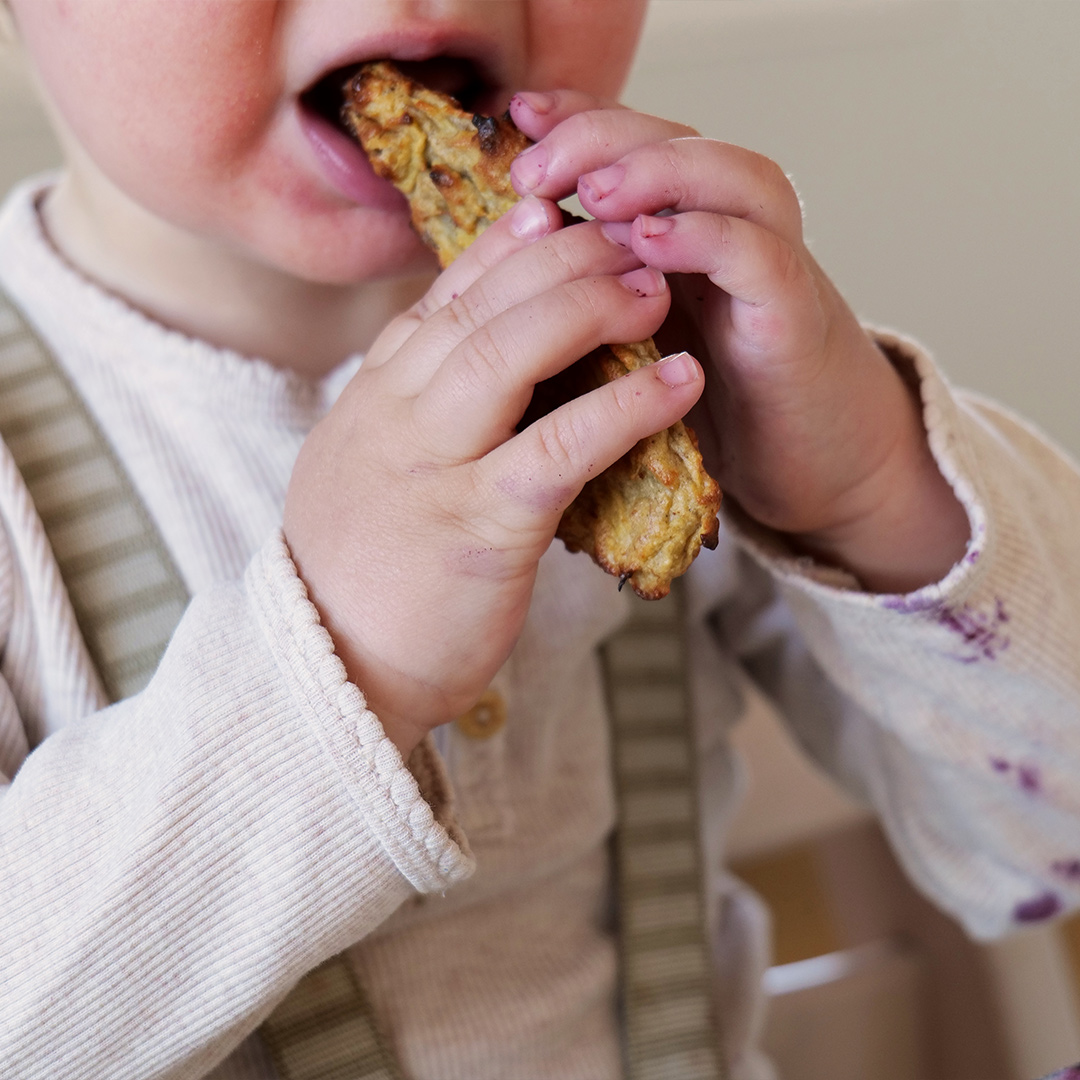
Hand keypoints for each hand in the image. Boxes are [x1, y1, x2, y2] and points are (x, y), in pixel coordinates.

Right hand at [284, 199, 703, 756]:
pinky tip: (679, 383)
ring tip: (657, 285)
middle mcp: (396, 414)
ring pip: (510, 351)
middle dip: (562, 256)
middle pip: (483, 304)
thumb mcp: (363, 470)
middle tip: (628, 233)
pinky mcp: (481, 526)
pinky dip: (625, 406)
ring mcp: (433, 466)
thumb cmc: (362, 577)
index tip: (553, 210)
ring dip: (592, 306)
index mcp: (373, 397)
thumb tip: (460, 368)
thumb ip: (408, 411)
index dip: (504, 246)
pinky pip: (560, 446)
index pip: (443, 296)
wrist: (332, 673)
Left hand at [509, 92, 968, 592]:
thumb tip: (507, 270)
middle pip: (677, 140)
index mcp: (684, 228)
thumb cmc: (711, 404)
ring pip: (731, 178)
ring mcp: (767, 267)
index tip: (517, 120)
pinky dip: (707, 239)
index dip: (579, 120)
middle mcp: (731, 229)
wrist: (807, 464)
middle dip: (602, 138)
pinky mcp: (792, 319)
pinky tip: (650, 241)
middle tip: (535, 167)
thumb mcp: (634, 340)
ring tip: (594, 192)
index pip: (634, 143)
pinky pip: (760, 257)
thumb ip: (590, 295)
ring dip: (659, 174)